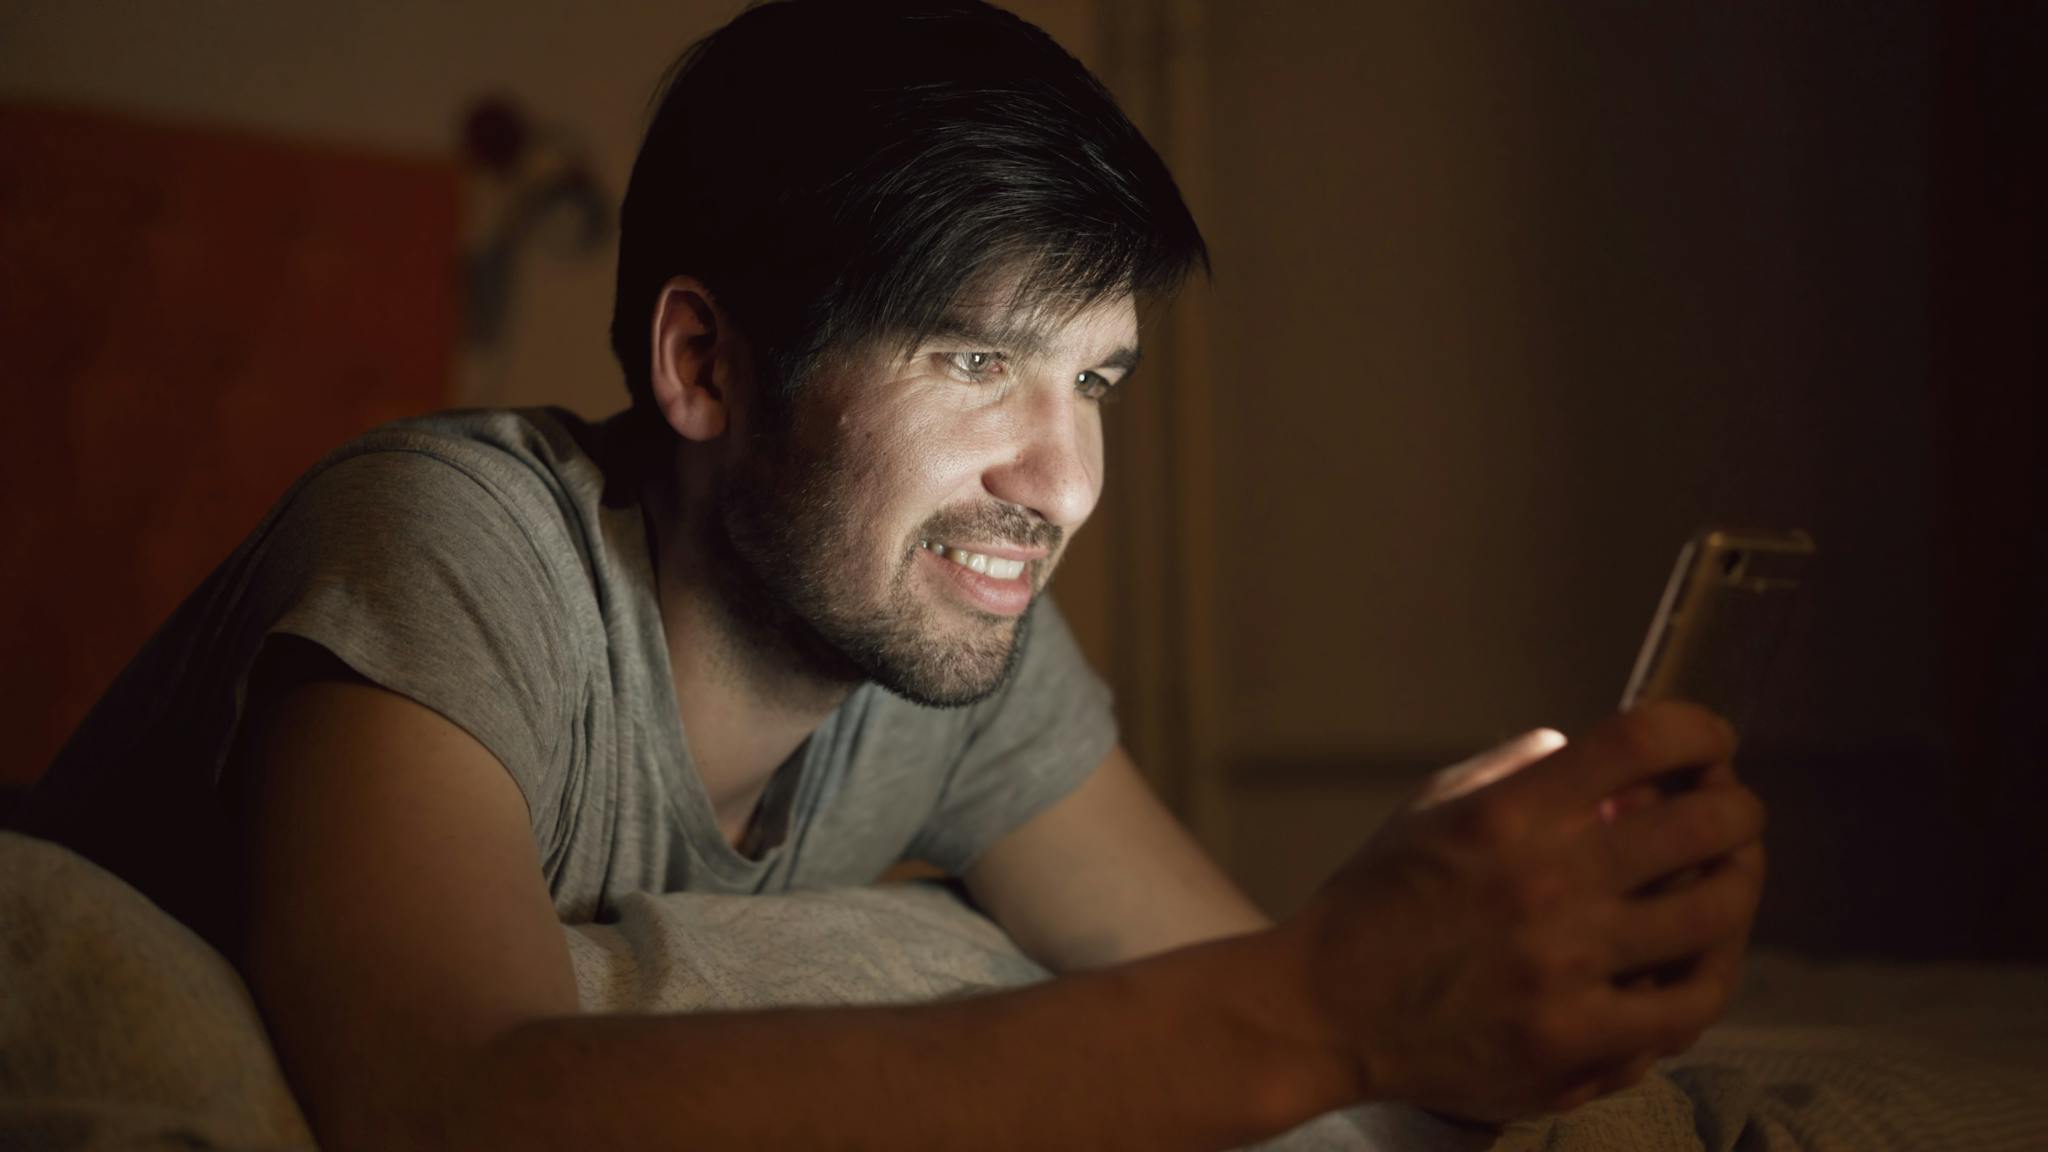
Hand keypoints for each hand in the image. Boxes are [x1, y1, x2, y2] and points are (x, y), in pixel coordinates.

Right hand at [1283, 700, 1766, 1122]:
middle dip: (1738, 806)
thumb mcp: (1430, 806)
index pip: (1643, 742)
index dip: (1700, 730)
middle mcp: (1545, 882)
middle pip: (1704, 822)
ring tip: (1734, 877)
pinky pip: (1685, 1006)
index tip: (1712, 741)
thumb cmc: (1376, 904)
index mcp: (1509, 813)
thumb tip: (1589, 749)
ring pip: (1714, 914)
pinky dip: (1711, 973)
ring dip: (1740, 883)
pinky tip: (1705, 959)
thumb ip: (1514, 771)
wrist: (1323, 1010)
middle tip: (1735, 811)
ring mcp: (1563, 967)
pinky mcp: (1571, 1041)